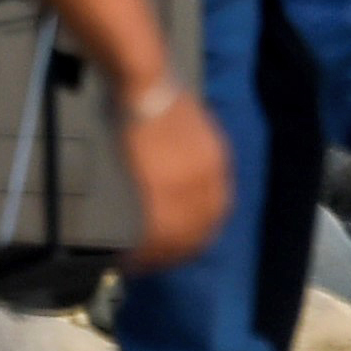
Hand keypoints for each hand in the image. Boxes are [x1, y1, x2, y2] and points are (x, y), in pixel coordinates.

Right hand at [116, 82, 230, 270]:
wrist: (147, 85)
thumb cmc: (161, 97)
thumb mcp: (192, 126)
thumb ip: (191, 155)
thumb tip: (175, 174)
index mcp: (219, 164)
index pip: (215, 210)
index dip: (198, 231)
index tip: (182, 243)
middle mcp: (210, 182)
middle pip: (199, 230)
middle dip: (179, 250)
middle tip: (159, 262)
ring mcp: (186, 189)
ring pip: (178, 237)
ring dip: (160, 256)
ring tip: (142, 265)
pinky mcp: (161, 192)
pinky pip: (156, 233)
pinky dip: (144, 250)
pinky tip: (132, 257)